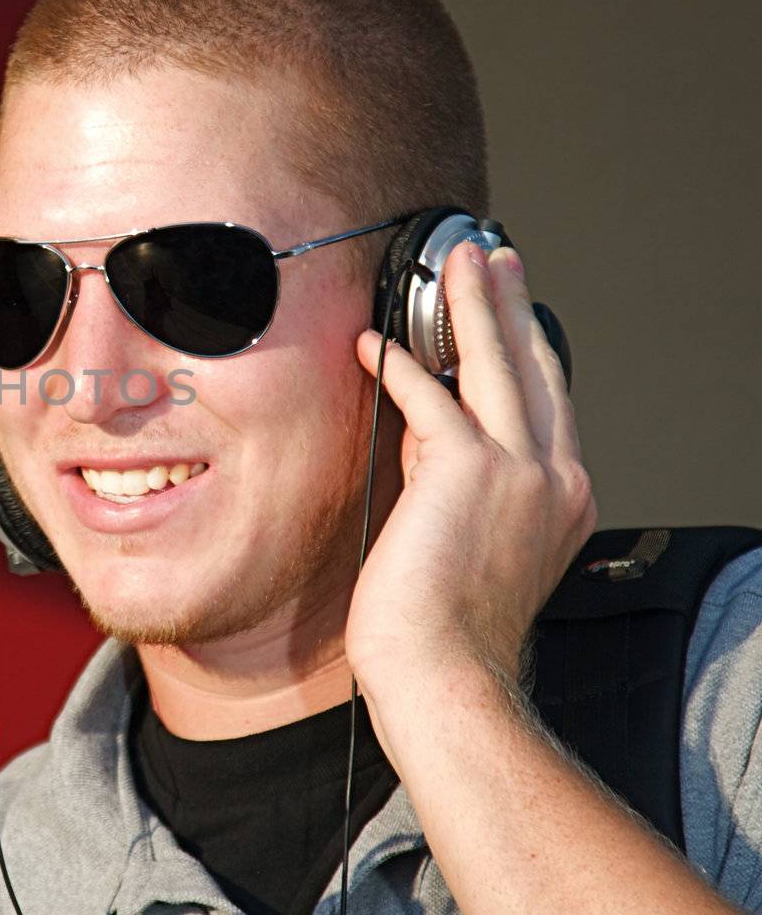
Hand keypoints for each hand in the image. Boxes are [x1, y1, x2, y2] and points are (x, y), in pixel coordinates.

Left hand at [347, 241, 595, 692]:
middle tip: (492, 258)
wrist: (446, 677)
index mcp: (562, 498)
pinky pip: (428, 399)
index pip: (546, 403)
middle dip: (508, 305)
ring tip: (454, 265)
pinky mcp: (466, 473)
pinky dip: (397, 366)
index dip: (525, 349)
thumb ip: (458, 482)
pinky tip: (374, 342)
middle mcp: (553, 479)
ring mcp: (518, 472)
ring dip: (470, 306)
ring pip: (494, 365)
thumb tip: (425, 434)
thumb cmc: (445, 632)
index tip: (509, 310)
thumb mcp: (469, 542)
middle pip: (532, 367)